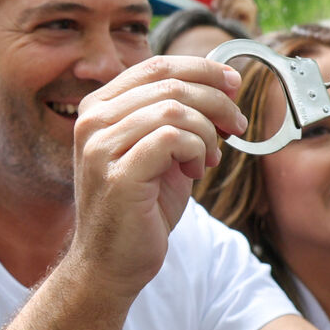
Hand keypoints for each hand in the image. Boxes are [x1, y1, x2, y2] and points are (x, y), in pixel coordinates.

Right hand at [68, 56, 244, 296]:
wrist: (111, 264)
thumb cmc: (138, 209)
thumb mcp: (161, 152)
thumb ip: (179, 117)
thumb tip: (221, 84)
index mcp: (98, 108)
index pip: (155, 66)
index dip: (202, 69)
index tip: (232, 84)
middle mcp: (92, 120)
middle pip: (169, 82)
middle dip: (216, 100)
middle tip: (237, 124)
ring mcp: (100, 146)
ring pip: (175, 109)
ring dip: (208, 131)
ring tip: (211, 157)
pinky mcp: (118, 174)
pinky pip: (174, 139)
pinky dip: (197, 151)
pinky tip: (195, 171)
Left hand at [210, 0, 256, 32]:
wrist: (226, 41)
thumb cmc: (216, 24)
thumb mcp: (211, 8)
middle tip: (214, 6)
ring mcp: (248, 1)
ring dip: (223, 8)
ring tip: (223, 18)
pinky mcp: (252, 10)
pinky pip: (237, 4)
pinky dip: (230, 14)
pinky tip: (230, 21)